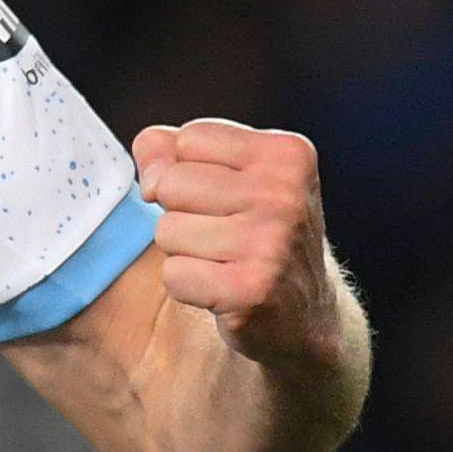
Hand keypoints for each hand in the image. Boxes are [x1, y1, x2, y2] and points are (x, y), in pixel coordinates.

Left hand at [132, 119, 342, 365]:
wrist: (304, 312)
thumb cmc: (253, 230)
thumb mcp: (226, 173)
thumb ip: (170, 149)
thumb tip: (149, 170)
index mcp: (287, 154)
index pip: (189, 139)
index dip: (189, 170)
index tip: (227, 196)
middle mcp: (286, 195)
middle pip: (170, 183)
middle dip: (181, 211)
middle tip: (225, 234)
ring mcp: (271, 243)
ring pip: (166, 230)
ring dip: (184, 251)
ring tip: (226, 261)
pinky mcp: (250, 291)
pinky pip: (173, 275)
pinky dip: (187, 287)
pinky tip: (223, 290)